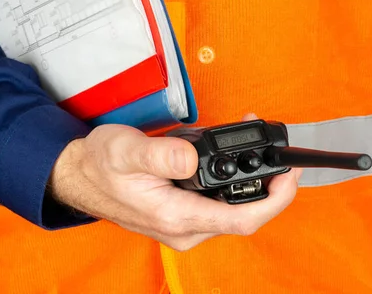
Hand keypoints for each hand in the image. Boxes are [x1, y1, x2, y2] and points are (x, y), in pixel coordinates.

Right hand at [48, 113, 301, 250]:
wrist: (81, 176)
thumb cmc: (99, 165)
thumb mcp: (125, 151)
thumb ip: (160, 155)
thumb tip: (192, 158)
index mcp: (175, 216)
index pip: (241, 220)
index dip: (275, 200)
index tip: (290, 175)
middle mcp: (185, 228)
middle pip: (245, 215)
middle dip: (268, 183)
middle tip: (276, 151)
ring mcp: (186, 224)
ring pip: (234, 209)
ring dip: (252, 181)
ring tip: (254, 143)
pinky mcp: (185, 214)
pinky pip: (221, 204)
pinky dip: (234, 181)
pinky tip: (233, 158)